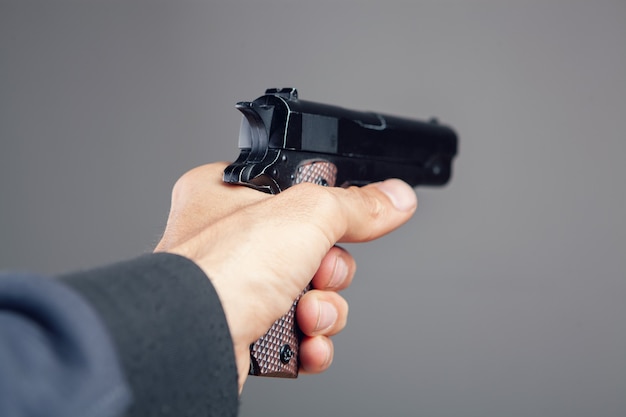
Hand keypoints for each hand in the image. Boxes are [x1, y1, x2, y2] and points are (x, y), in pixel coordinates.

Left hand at [154, 162, 416, 390]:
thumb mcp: (305, 215)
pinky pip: (296, 334)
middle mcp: (228, 243)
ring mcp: (236, 289)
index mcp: (226, 196)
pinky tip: (306, 343)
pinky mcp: (244, 331)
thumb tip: (394, 198)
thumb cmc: (220, 269)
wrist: (192, 341)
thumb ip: (355, 204)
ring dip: (324, 310)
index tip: (341, 221)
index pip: (292, 194)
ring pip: (309, 295)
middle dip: (329, 272)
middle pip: (311, 250)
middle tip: (317, 272)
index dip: (323, 211)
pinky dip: (310, 342)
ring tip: (307, 314)